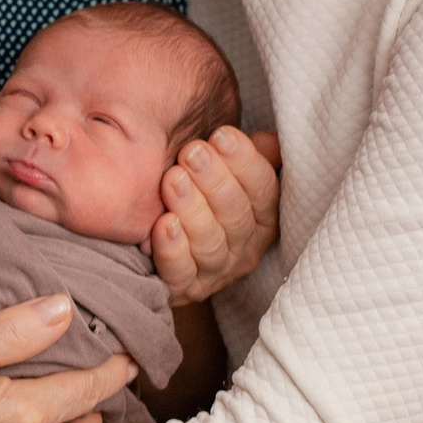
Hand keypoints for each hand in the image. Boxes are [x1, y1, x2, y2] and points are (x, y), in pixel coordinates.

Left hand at [152, 127, 281, 304]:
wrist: (153, 241)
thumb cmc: (198, 195)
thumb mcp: (225, 172)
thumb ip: (247, 156)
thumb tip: (270, 141)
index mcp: (263, 217)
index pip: (264, 190)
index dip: (245, 161)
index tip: (221, 134)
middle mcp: (245, 248)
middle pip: (237, 215)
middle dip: (215, 180)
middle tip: (191, 152)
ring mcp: (215, 272)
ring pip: (210, 243)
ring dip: (192, 209)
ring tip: (173, 180)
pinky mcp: (183, 288)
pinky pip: (180, 272)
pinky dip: (172, 249)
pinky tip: (163, 224)